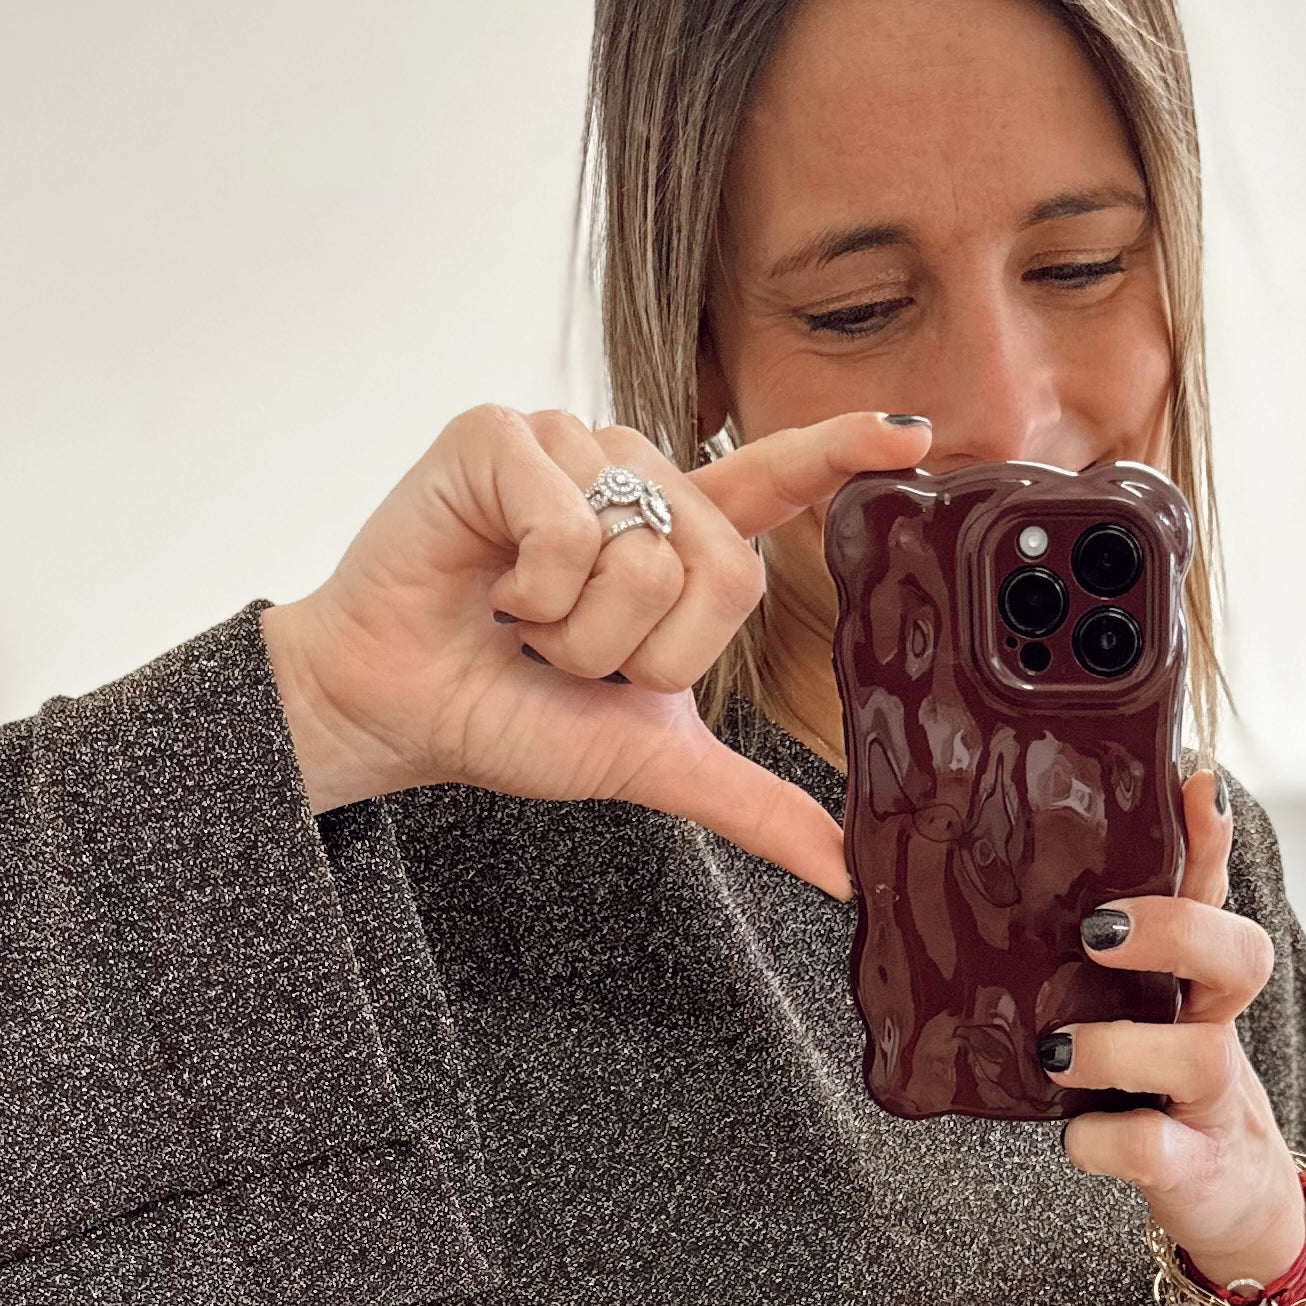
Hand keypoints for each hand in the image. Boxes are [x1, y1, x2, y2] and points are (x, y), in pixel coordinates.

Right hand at [258, 404, 930, 896]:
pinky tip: (484, 587)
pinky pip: (569, 526)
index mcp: (674, 536)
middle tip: (565, 653)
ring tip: (518, 621)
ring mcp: (567, 442)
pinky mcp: (500, 433)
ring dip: (578, 628)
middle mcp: (632, 473)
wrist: (394, 711)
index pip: (773, 483)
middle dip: (641, 652)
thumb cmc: (507, 717)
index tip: (911, 437)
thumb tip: (845, 872)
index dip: (840, 454)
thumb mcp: (646, 760)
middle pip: (720, 568)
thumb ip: (750, 801)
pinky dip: (532, 591)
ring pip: (645, 553)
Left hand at [1041, 774, 1303, 1288]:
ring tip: (1056, 1049)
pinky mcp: (1194, 1165)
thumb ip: (1080, 955)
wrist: (1226, 1198)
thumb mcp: (1130, 1007)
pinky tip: (1072, 1135)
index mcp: (1193, 976)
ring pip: (1200, 1055)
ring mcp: (1211, 1098)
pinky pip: (1153, 1148)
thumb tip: (983, 868)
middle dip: (1177, 930)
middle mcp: (1214, 1024)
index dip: (1207, 838)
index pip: (1210, 888)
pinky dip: (1102, 1141)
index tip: (1193, 783)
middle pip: (1241, 956)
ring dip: (1121, 1047)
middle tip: (1098, 927)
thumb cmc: (1153, 1085)